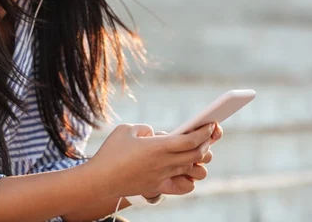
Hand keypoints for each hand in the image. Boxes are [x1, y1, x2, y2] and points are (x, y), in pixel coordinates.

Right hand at [88, 122, 216, 198]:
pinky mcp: (158, 187)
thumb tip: (156, 134)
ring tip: (197, 151)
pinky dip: (190, 179)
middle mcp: (164, 163)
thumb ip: (145, 128)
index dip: (204, 132)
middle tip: (209, 134)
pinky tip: (185, 170)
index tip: (211, 124)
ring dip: (200, 160)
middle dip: (207, 142)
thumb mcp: (126, 129)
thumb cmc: (110, 152)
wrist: (99, 181)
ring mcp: (163, 177)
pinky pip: (184, 186)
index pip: (190, 139)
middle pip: (197, 154)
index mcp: (157, 147)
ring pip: (194, 170)